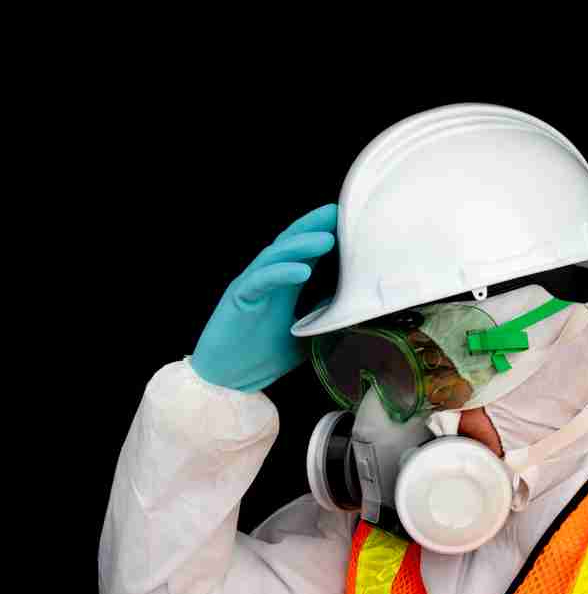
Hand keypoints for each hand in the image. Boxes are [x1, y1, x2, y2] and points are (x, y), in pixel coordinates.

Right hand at [191, 204, 337, 391]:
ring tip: (327, 237)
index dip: (324, 234)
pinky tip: (303, 270)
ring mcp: (252, 285)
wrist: (227, 381)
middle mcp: (268, 279)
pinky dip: (282, 273)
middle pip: (291, 243)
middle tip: (339, 212)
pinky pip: (261, 280)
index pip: (306, 252)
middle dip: (314, 225)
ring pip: (276, 255)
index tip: (349, 221)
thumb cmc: (262, 357)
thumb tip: (354, 307)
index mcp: (284, 286)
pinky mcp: (238, 298)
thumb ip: (325, 317)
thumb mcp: (306, 336)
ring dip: (302, 245)